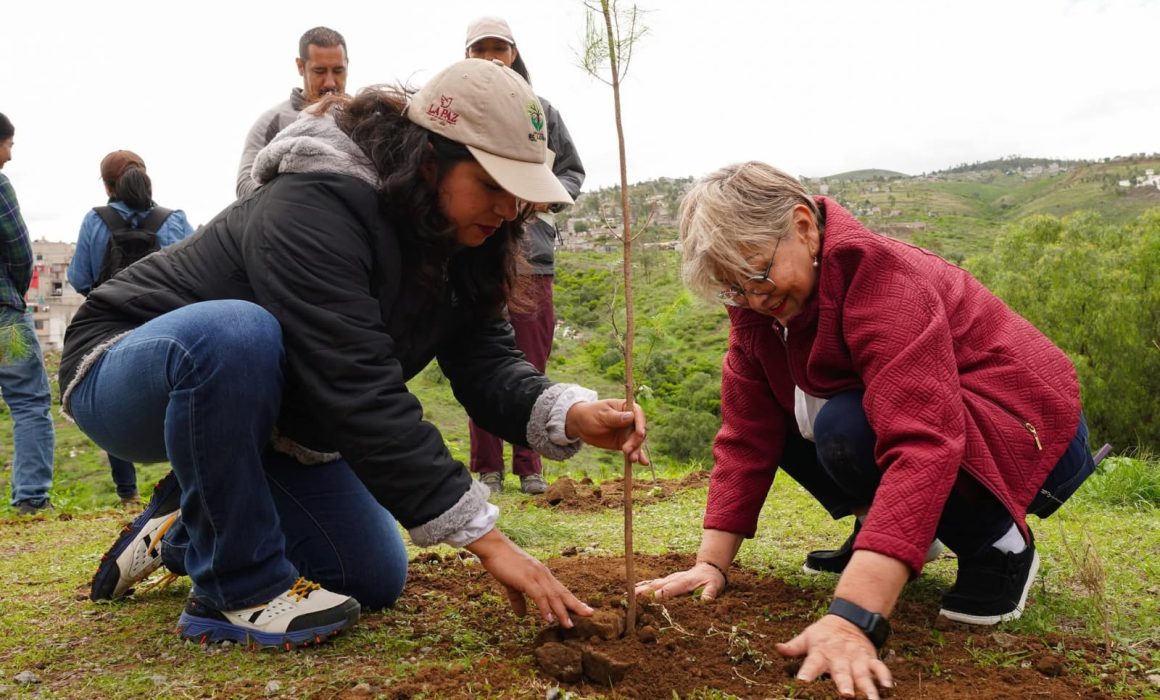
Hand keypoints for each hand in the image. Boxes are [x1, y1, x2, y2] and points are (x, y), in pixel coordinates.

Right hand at [466, 529, 592, 627]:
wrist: (493, 548)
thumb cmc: (503, 563)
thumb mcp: (512, 584)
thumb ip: (518, 600)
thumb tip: (521, 615)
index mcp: (542, 575)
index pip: (560, 590)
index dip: (572, 600)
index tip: (584, 609)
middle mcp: (543, 575)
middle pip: (562, 593)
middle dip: (576, 605)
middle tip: (590, 614)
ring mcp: (536, 576)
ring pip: (553, 596)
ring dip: (561, 612)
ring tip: (569, 625)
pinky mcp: (526, 579)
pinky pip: (538, 595)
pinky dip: (544, 607)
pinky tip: (548, 619)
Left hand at [565, 400, 648, 463]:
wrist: (580, 425)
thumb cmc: (590, 415)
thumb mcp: (601, 415)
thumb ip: (615, 418)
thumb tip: (631, 417)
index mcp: (626, 407)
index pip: (638, 414)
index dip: (641, 424)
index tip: (640, 434)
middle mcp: (630, 420)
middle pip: (639, 430)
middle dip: (635, 441)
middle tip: (627, 450)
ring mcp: (628, 432)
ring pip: (637, 441)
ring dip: (636, 450)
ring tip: (632, 459)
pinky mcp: (624, 442)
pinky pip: (633, 449)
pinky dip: (638, 455)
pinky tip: (643, 462)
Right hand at [634, 561, 725, 600]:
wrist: (708, 568)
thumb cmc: (711, 579)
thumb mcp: (714, 586)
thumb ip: (709, 593)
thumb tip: (706, 601)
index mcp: (683, 582)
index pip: (669, 590)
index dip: (660, 595)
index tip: (650, 600)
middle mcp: (673, 579)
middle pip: (656, 586)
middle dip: (644, 592)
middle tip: (631, 598)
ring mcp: (668, 579)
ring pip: (652, 584)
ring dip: (640, 590)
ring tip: (628, 596)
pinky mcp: (666, 580)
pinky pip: (653, 583)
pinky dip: (643, 586)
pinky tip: (633, 590)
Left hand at [775, 615, 892, 699]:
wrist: (849, 618)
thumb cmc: (824, 634)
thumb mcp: (807, 637)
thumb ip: (793, 647)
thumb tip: (777, 648)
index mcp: (820, 654)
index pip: (811, 665)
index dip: (806, 675)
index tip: (802, 685)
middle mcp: (839, 658)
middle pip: (842, 673)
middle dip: (844, 685)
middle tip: (846, 696)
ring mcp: (856, 659)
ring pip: (862, 675)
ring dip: (867, 688)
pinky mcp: (870, 658)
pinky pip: (879, 667)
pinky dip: (884, 676)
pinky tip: (888, 687)